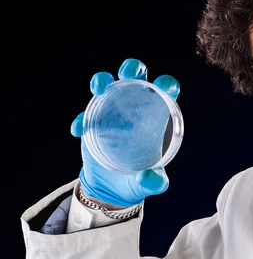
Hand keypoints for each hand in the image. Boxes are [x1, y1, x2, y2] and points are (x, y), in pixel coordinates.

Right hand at [71, 58, 179, 206]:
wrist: (111, 191)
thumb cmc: (137, 182)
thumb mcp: (151, 185)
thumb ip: (154, 182)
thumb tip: (149, 178)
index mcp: (156, 117)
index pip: (165, 92)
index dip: (166, 85)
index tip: (164, 88)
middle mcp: (135, 108)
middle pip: (136, 77)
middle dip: (132, 68)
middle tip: (127, 74)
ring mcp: (112, 113)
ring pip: (107, 84)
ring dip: (102, 79)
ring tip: (98, 88)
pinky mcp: (92, 123)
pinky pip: (85, 114)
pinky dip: (81, 119)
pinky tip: (79, 131)